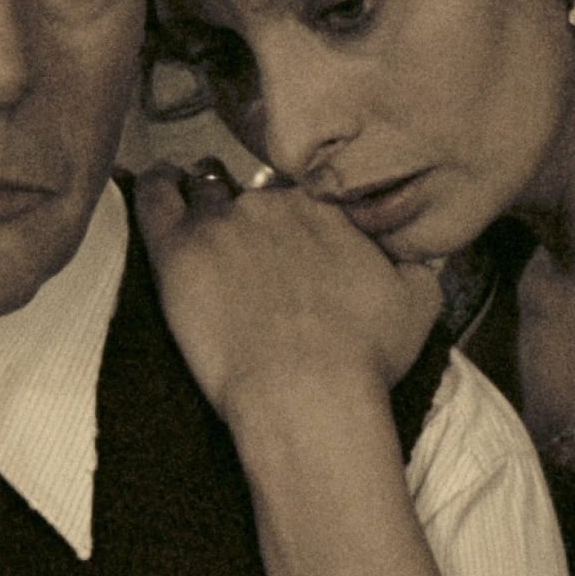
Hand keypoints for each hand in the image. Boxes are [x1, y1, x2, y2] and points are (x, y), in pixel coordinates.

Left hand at [136, 161, 441, 429]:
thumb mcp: (419, 302)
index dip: (292, 213)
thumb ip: (415, 261)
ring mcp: (223, 221)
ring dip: (202, 193)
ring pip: (205, 186)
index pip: (299, 192)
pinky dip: (155, 185)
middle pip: (251, 190)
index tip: (288, 234)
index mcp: (326, 208)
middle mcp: (273, 202)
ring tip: (194, 204)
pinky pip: (156, 196)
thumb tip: (413, 247)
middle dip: (247, 210)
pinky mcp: (180, 249)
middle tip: (242, 241)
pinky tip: (157, 185)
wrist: (308, 391)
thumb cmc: (365, 358)